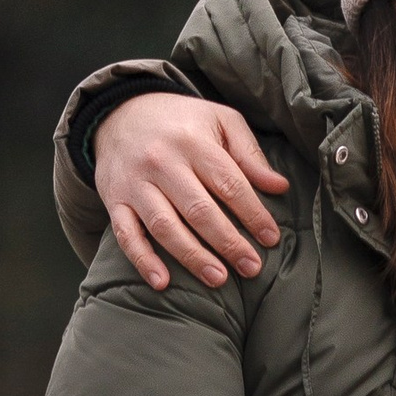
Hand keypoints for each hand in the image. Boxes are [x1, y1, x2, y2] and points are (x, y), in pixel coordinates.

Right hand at [94, 92, 289, 291]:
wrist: (120, 113)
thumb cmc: (181, 121)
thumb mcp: (220, 121)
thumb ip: (249, 153)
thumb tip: (280, 186)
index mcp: (193, 142)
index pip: (229, 184)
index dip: (252, 214)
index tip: (271, 238)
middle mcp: (162, 162)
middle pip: (199, 210)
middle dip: (228, 242)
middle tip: (251, 268)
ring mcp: (135, 184)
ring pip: (164, 227)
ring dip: (192, 257)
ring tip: (218, 279)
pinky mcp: (115, 200)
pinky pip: (126, 235)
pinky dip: (143, 260)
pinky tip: (162, 282)